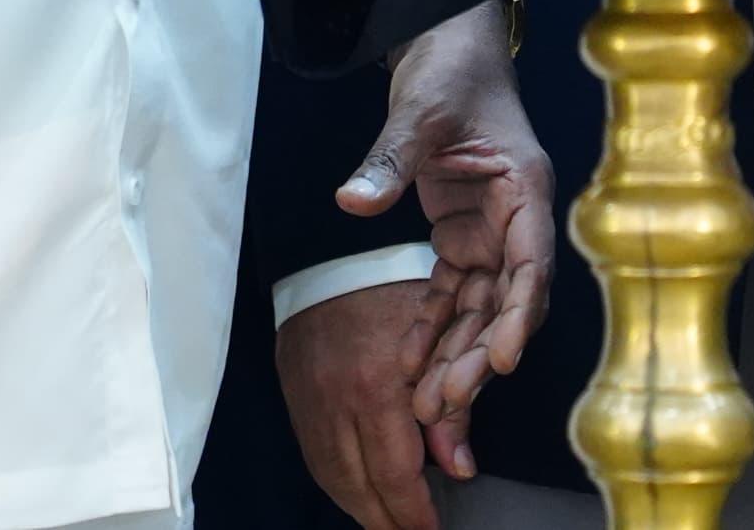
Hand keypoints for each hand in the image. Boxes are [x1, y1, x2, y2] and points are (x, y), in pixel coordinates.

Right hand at [277, 277, 459, 529]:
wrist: (327, 252)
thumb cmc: (393, 288)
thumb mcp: (436, 342)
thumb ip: (450, 409)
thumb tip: (459, 470)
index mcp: (377, 387)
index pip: (396, 474)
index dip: (415, 512)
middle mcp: (337, 402)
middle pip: (360, 487)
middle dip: (388, 522)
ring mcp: (309, 401)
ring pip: (332, 479)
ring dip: (361, 509)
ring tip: (387, 524)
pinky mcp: (293, 395)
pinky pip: (313, 457)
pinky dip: (337, 484)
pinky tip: (357, 494)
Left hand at [357, 0, 555, 446]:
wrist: (447, 45)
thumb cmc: (453, 68)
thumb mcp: (421, 108)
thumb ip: (391, 158)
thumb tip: (353, 200)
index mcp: (525, 189)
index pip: (530, 266)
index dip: (517, 317)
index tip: (500, 361)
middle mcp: (516, 220)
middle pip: (503, 303)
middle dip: (476, 357)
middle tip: (445, 406)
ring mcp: (490, 233)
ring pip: (478, 310)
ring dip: (455, 357)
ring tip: (428, 410)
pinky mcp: (461, 237)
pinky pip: (449, 293)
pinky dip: (432, 329)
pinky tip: (413, 367)